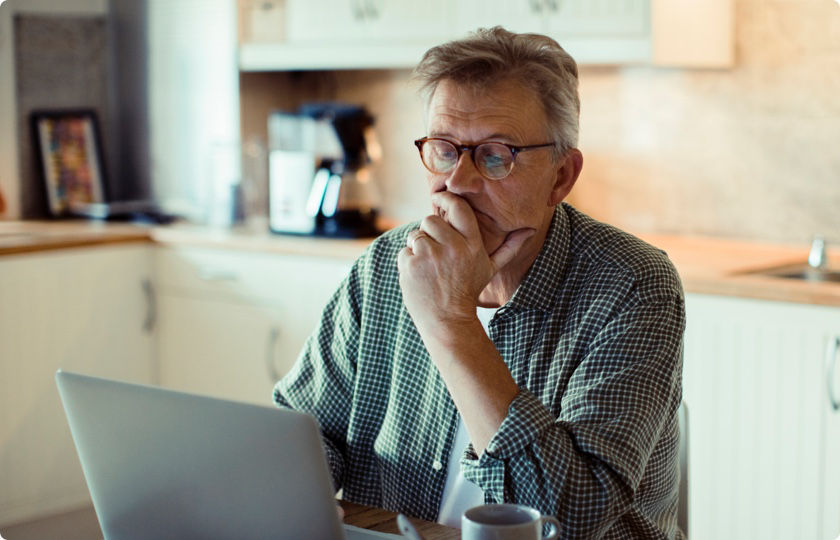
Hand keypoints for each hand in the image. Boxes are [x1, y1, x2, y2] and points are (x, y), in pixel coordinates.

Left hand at [397, 192, 533, 338]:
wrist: (448, 321)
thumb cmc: (469, 290)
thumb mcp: (491, 268)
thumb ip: (510, 247)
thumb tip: (531, 229)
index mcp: (473, 245)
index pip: (458, 208)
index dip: (446, 199)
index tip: (439, 198)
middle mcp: (452, 248)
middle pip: (430, 220)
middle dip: (429, 232)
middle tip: (436, 251)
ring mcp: (430, 256)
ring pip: (415, 234)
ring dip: (418, 247)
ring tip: (429, 266)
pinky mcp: (411, 265)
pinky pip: (405, 251)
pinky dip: (408, 262)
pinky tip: (420, 275)